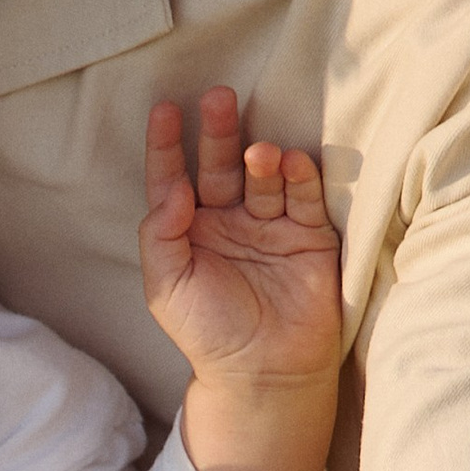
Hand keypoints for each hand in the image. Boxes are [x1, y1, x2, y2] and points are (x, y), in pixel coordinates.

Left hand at [139, 88, 341, 386]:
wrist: (263, 373)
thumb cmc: (207, 334)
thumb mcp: (167, 287)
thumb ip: (161, 235)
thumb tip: (175, 187)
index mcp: (189, 231)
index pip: (174, 179)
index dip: (168, 146)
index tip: (165, 110)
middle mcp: (228, 221)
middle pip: (221, 165)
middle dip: (219, 132)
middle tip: (218, 97)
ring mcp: (269, 226)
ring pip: (263, 177)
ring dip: (261, 158)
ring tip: (259, 153)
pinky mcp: (309, 235)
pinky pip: (303, 198)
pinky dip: (298, 178)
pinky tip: (289, 164)